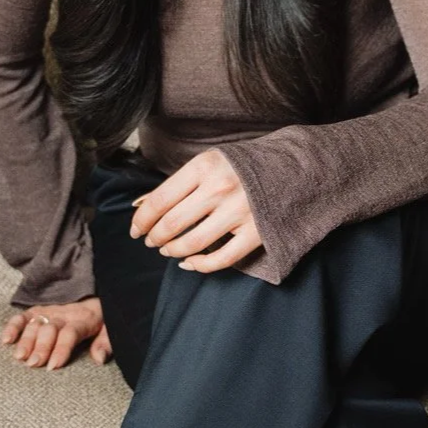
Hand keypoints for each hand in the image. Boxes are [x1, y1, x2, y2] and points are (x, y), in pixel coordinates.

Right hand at [2, 298, 110, 369]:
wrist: (94, 299)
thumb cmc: (101, 321)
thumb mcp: (111, 329)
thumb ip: (106, 343)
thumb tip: (99, 359)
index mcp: (83, 320)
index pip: (70, 333)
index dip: (61, 349)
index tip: (53, 366)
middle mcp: (63, 315)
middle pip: (50, 330)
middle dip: (41, 347)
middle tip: (33, 364)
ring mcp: (49, 313)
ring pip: (35, 325)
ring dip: (26, 340)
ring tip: (19, 356)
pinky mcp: (37, 312)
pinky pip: (23, 317)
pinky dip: (13, 326)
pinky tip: (6, 340)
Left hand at [129, 149, 263, 272]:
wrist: (291, 167)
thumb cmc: (242, 166)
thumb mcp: (209, 162)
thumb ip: (179, 183)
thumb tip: (141, 206)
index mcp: (205, 166)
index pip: (160, 200)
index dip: (141, 219)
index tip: (135, 229)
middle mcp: (220, 189)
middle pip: (172, 224)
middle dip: (154, 237)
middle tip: (150, 241)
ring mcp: (240, 212)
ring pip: (192, 243)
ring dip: (172, 251)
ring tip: (167, 250)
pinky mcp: (256, 232)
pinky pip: (221, 259)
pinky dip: (199, 265)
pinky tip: (189, 262)